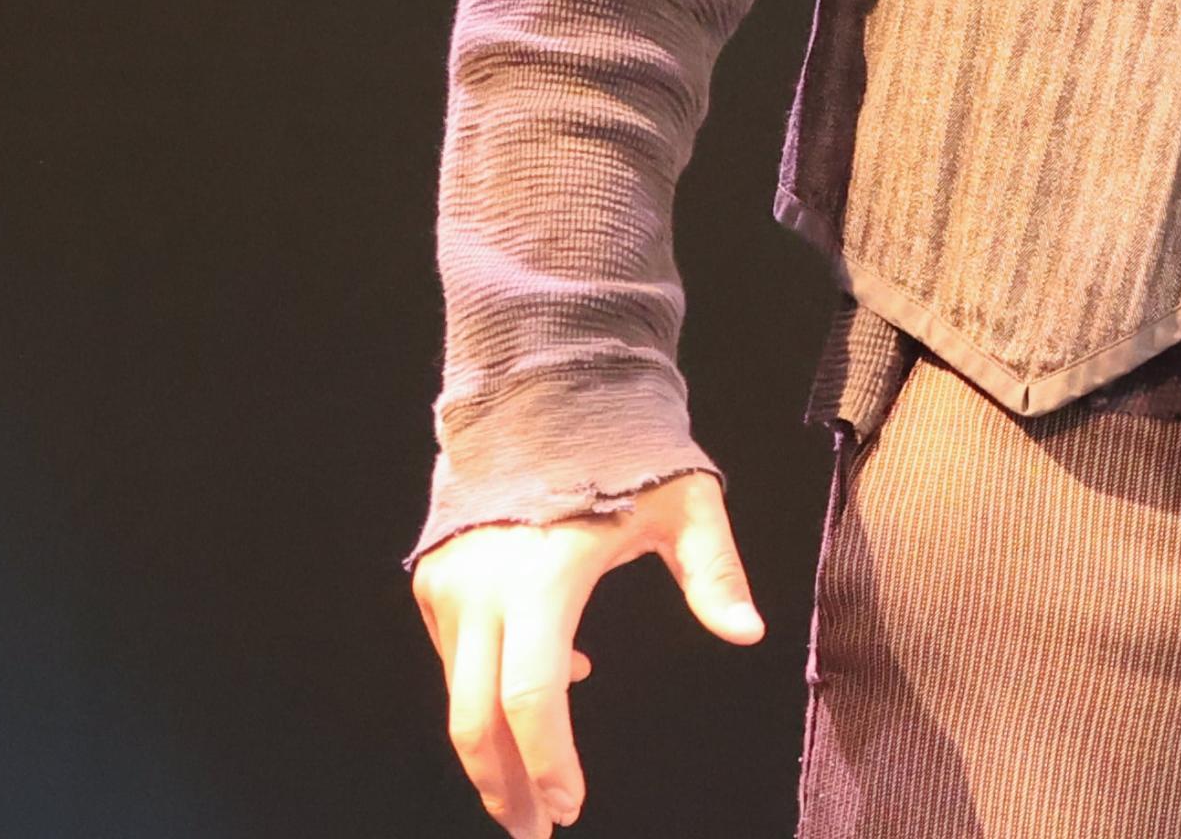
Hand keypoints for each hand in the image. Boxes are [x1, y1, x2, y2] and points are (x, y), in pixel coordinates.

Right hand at [409, 468, 766, 835]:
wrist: (542, 387)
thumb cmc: (624, 443)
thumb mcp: (686, 501)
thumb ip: (715, 573)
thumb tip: (748, 635)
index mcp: (545, 574)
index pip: (534, 697)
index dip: (551, 762)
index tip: (572, 806)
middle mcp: (483, 587)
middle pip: (475, 719)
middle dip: (506, 785)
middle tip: (537, 829)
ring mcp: (449, 585)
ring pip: (459, 696)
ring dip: (495, 750)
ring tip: (539, 783)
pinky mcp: (433, 581)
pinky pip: (455, 660)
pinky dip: (489, 695)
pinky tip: (549, 689)